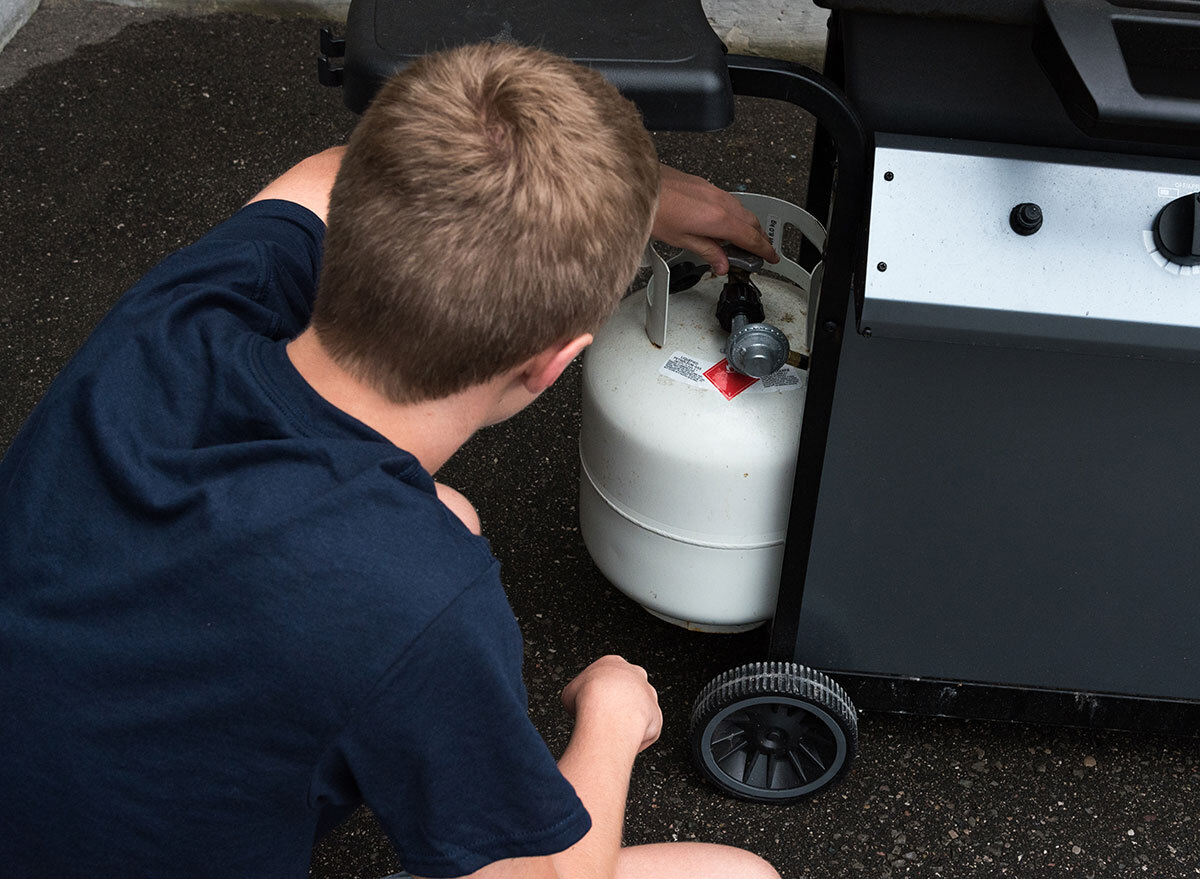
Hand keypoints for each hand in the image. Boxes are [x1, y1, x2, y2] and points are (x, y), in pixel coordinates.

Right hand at [561, 655, 661, 752]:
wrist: (607, 711)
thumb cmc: (588, 698)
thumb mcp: (569, 693)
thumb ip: (578, 696)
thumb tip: (578, 707)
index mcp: (612, 663)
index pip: (606, 676)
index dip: (596, 692)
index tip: (591, 705)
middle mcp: (635, 675)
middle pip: (627, 690)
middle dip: (617, 704)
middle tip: (603, 718)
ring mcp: (649, 695)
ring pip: (639, 710)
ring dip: (627, 721)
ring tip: (611, 733)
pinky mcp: (656, 717)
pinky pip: (645, 731)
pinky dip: (633, 739)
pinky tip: (620, 742)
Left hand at [651, 164, 779, 274]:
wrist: (637, 184)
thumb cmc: (655, 209)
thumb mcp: (682, 240)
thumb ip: (708, 252)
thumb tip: (721, 264)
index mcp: (719, 219)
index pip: (751, 238)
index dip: (764, 250)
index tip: (771, 257)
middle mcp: (720, 202)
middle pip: (751, 222)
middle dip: (760, 238)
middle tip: (761, 252)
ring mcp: (713, 191)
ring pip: (741, 209)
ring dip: (747, 225)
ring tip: (744, 240)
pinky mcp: (703, 184)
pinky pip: (728, 201)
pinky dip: (734, 214)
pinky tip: (724, 222)